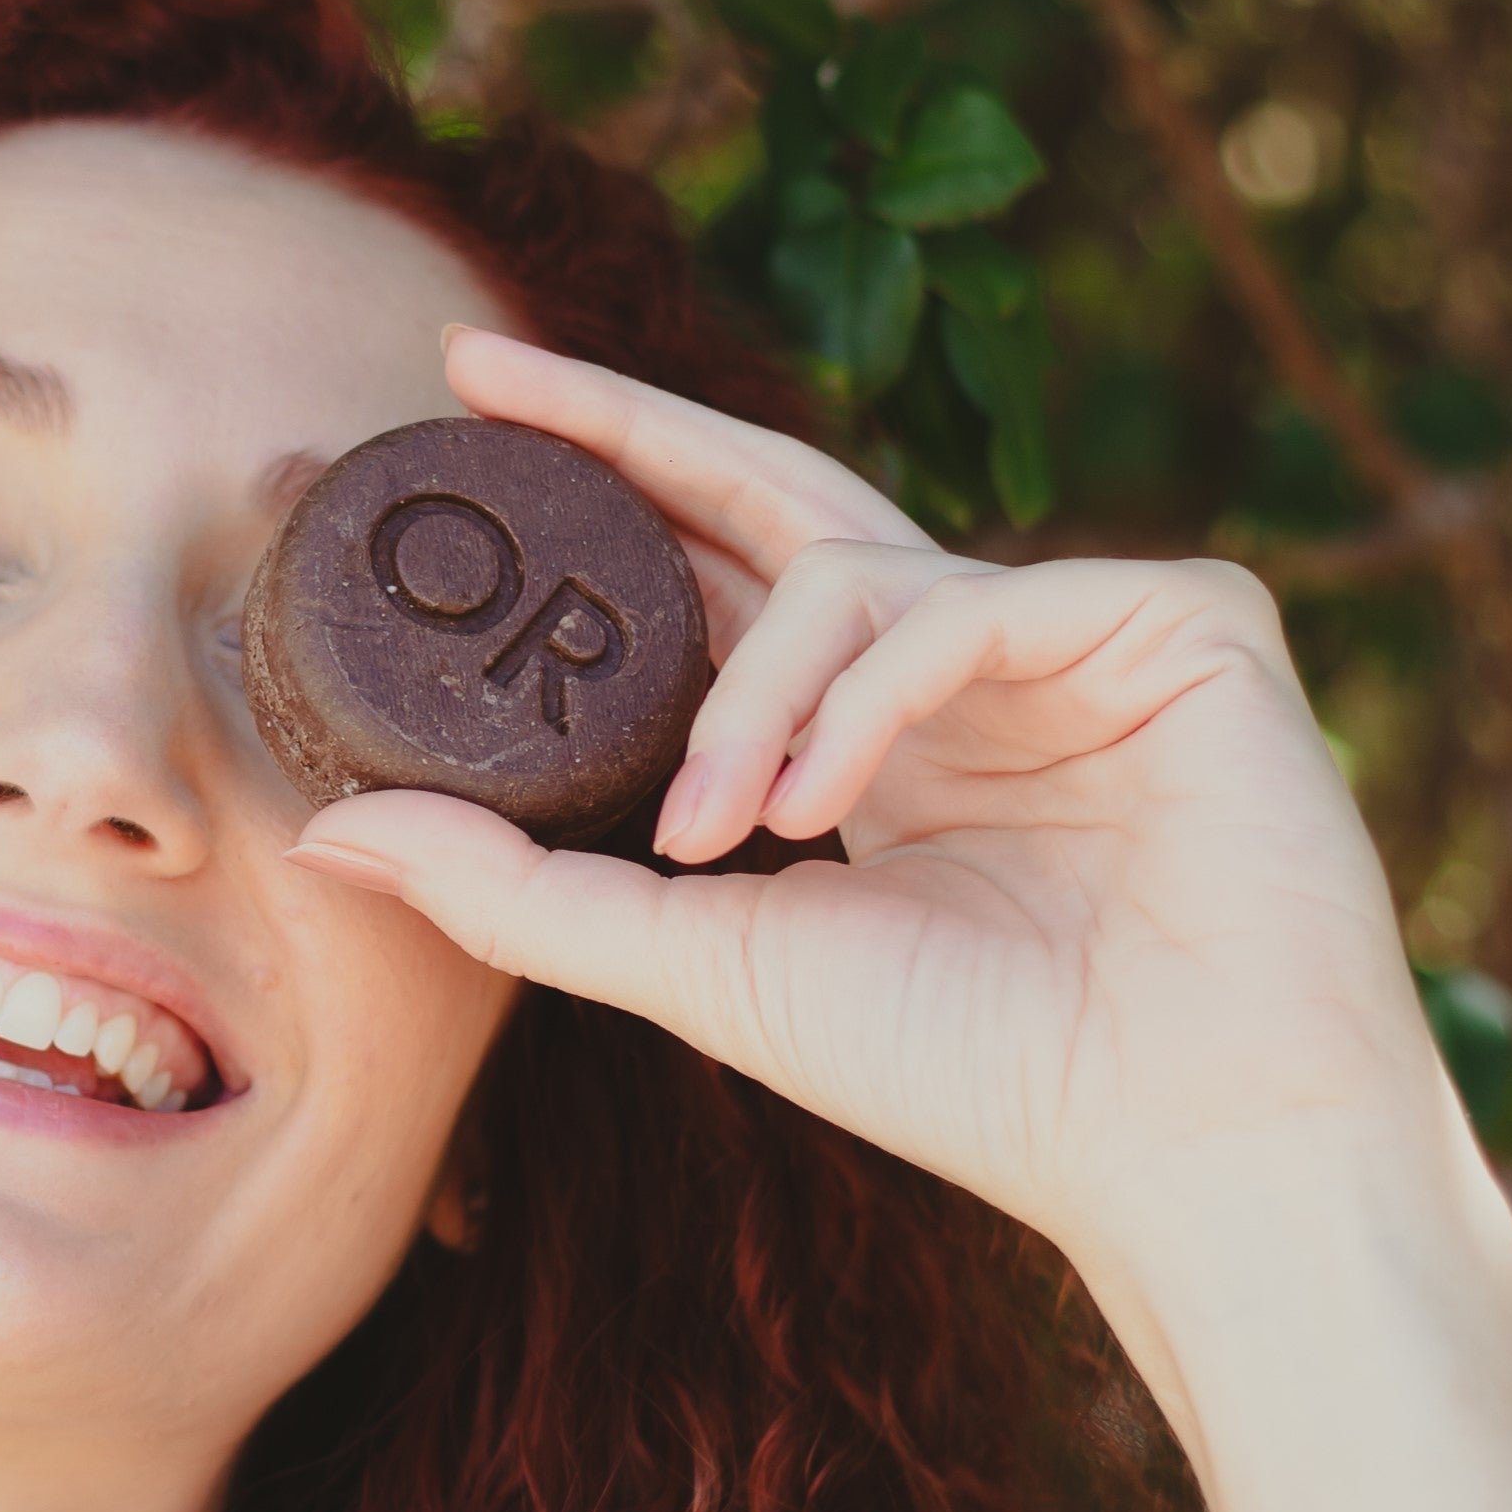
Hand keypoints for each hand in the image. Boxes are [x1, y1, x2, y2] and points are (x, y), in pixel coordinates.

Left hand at [285, 327, 1455, 1269]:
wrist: (1174, 1147)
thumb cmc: (962, 1071)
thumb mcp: (696, 960)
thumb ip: (518, 889)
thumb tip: (325, 835)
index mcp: (865, 730)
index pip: (711, 571)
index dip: (594, 492)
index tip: (453, 418)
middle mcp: (962, 659)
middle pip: (767, 488)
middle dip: (615, 422)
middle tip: (472, 364)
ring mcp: (1076, 629)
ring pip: (849, 571)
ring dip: (748, 698)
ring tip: (714, 830)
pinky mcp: (1186, 620)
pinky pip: (971, 602)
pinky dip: (872, 696)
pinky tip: (825, 811)